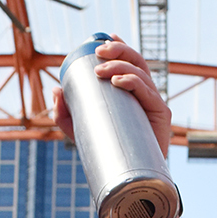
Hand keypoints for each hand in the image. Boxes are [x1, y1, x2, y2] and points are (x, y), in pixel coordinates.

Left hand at [53, 36, 172, 157]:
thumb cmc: (109, 150)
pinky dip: (133, 83)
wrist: (131, 178)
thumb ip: (65, 112)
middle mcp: (145, 93)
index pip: (129, 62)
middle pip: (137, 61)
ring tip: (101, 71)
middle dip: (119, 50)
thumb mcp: (80, 130)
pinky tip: (119, 81)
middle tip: (98, 52)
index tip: (103, 38)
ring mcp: (154, 103)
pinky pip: (148, 93)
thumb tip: (55, 90)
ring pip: (141, 73)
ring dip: (121, 65)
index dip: (120, 45)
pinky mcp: (161, 115)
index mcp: (132, 91)